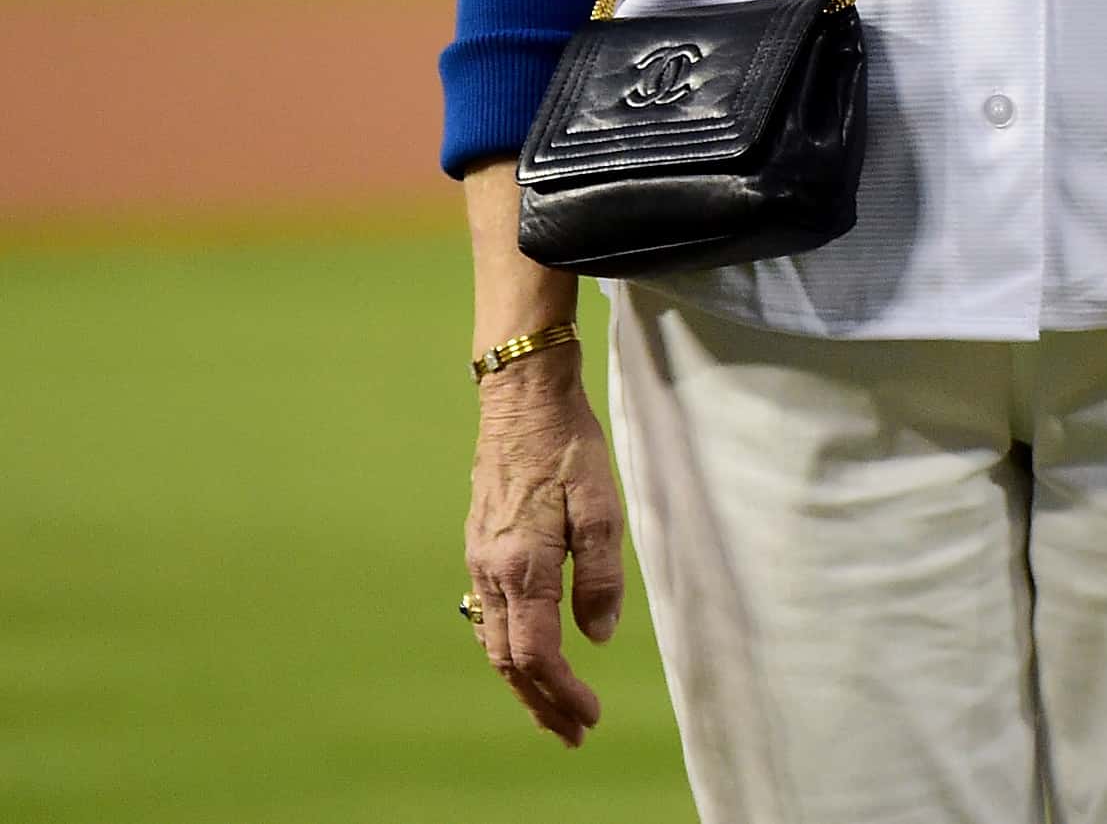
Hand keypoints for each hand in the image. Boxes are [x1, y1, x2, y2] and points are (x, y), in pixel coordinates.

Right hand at [465, 350, 626, 744]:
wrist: (520, 399)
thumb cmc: (567, 445)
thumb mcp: (600, 502)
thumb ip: (600, 573)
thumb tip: (597, 636)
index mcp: (522, 566)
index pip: (537, 653)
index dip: (561, 693)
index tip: (588, 718)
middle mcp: (491, 571)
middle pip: (510, 661)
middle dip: (541, 703)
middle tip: (572, 734)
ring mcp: (480, 560)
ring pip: (494, 643)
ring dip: (523, 682)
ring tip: (552, 709)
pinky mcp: (480, 547)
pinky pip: (487, 617)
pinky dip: (507, 650)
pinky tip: (524, 655)